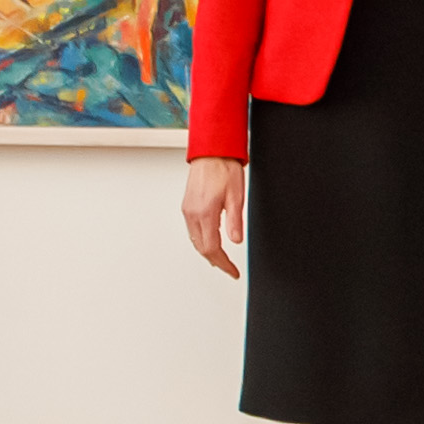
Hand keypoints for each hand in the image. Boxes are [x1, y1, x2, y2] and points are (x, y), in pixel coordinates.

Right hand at [181, 157, 246, 277]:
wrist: (211, 152)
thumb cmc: (224, 169)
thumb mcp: (236, 197)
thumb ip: (235, 222)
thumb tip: (236, 241)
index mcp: (205, 213)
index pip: (212, 249)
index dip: (224, 264)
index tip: (233, 271)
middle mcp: (192, 214)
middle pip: (201, 248)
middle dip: (216, 261)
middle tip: (229, 268)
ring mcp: (187, 210)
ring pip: (195, 240)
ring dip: (207, 252)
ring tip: (221, 260)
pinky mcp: (187, 206)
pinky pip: (192, 230)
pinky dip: (201, 240)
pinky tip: (210, 241)